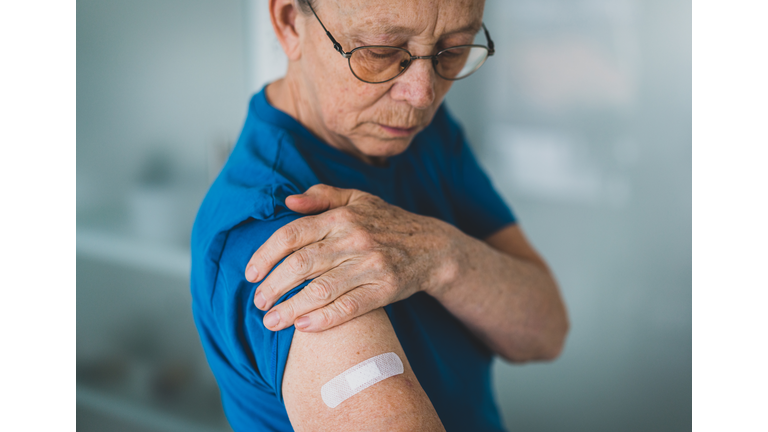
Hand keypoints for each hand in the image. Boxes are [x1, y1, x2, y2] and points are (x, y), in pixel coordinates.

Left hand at [245, 184, 459, 331]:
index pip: (292, 234)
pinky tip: (303, 327)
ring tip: (270, 321)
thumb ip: (322, 196)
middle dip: (273, 285)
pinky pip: (349, 307)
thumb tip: (288, 200)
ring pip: (321, 289)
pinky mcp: (385, 289)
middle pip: (301, 264)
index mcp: (341, 217)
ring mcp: (370, 266)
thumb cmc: (387, 222)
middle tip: (257, 301)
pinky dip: (324, 319)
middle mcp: (353, 239)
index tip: (250, 273)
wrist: (432, 246)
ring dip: (291, 308)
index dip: (266, 255)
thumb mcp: (357, 199)